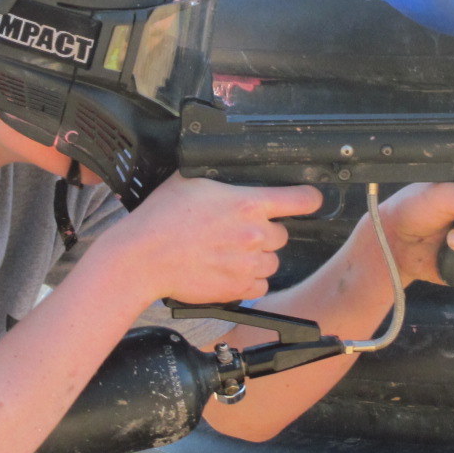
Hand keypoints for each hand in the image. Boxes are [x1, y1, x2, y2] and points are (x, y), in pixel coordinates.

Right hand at [92, 173, 323, 306]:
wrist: (142, 258)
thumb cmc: (161, 218)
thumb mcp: (190, 180)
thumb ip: (220, 177)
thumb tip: (226, 164)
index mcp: (248, 204)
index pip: (300, 199)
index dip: (309, 199)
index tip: (310, 200)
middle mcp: (255, 234)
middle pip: (282, 234)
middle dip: (265, 232)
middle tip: (238, 232)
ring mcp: (248, 264)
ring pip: (272, 261)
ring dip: (258, 258)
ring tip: (230, 253)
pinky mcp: (238, 288)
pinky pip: (260, 286)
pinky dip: (249, 281)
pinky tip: (228, 271)